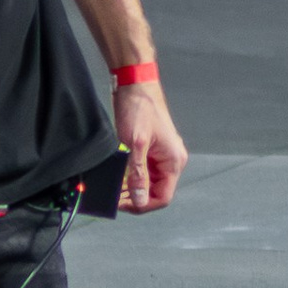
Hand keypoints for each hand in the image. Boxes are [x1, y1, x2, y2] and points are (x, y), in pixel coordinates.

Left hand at [115, 78, 185, 212]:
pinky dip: (130, 176)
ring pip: (147, 183)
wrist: (134, 83)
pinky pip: (142, 171)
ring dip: (131, 188)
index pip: (163, 197)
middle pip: (155, 192)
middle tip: (113, 197)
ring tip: (113, 187)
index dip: (142, 205)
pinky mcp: (150, 150)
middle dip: (134, 197)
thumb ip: (138, 175)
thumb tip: (139, 200)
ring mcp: (160, 155)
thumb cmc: (140, 108)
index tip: (122, 204)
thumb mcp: (136, 145)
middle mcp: (171, 160)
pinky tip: (117, 176)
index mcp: (174, 161)